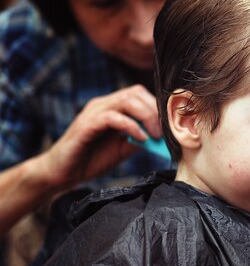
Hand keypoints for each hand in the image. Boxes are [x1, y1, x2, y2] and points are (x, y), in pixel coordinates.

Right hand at [41, 84, 160, 189]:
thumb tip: (164, 136)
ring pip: (126, 100)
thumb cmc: (93, 158)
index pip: (139, 94)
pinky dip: (131, 126)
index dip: (157, 105)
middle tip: (164, 131)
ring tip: (155, 135)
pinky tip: (140, 138)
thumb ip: (141, 139)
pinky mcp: (86, 125)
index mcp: (112, 107)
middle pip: (135, 93)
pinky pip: (112, 117)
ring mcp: (93, 113)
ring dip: (146, 116)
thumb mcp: (124, 147)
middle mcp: (103, 104)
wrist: (64, 173)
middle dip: (154, 110)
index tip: (169, 124)